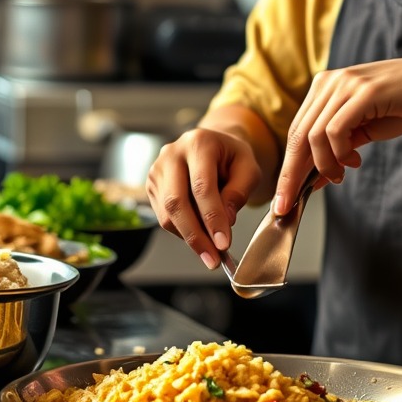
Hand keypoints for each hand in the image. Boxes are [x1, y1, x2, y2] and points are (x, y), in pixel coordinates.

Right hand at [146, 127, 261, 268]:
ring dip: (189, 238)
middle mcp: (172, 153)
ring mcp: (158, 169)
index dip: (212, 218)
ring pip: (167, 213)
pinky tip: (200, 237)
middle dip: (196, 235)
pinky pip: (164, 216)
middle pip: (177, 202)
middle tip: (213, 258)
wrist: (215, 147)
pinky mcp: (152, 186)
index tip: (223, 244)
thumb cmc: (233, 158)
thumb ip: (239, 192)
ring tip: (210, 253)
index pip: (202, 186)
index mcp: (199, 143)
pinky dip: (182, 232)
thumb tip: (226, 221)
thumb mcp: (249, 168)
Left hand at [273, 50, 401, 213]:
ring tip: (341, 175)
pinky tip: (355, 160)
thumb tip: (313, 179)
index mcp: (325, 87)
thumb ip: (337, 149)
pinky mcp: (363, 92)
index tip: (284, 197)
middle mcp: (330, 82)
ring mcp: (346, 84)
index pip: (296, 131)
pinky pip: (335, 130)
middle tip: (290, 203)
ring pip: (313, 135)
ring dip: (325, 165)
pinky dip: (340, 153)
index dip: (288, 167)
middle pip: (298, 134)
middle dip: (292, 174)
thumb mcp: (364, 130)